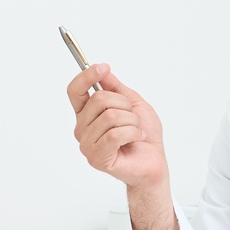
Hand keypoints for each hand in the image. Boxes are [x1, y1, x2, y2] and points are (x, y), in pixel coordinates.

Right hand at [67, 64, 168, 193]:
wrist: (154, 161)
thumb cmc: (144, 134)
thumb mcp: (133, 102)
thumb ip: (115, 87)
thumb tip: (102, 71)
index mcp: (86, 115)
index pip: (75, 91)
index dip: (86, 76)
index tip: (103, 68)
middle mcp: (82, 129)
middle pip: (99, 99)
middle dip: (124, 104)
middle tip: (133, 118)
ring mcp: (87, 145)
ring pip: (111, 116)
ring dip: (132, 122)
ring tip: (135, 132)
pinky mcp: (97, 158)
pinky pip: (115, 135)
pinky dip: (133, 133)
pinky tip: (136, 139)